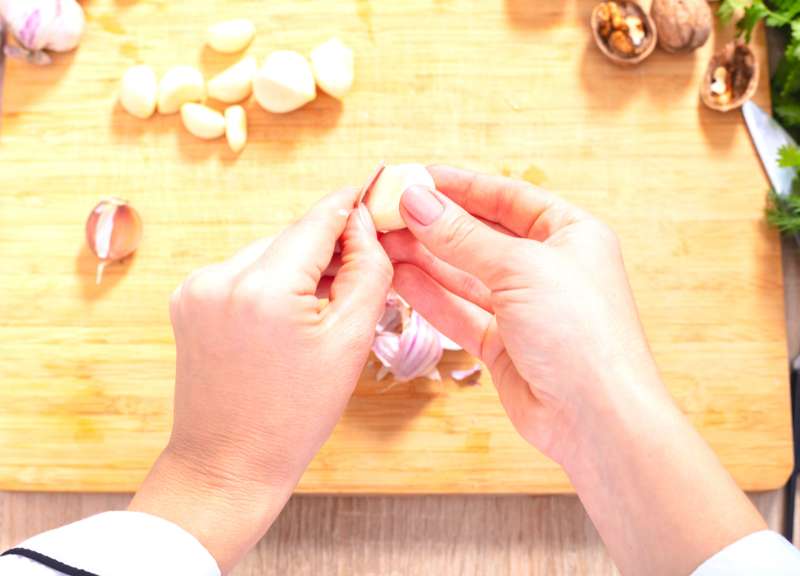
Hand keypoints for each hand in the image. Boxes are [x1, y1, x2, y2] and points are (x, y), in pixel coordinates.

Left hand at [130, 189, 391, 572]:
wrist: (228, 463)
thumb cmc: (293, 415)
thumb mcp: (349, 342)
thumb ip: (366, 271)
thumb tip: (365, 224)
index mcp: (263, 289)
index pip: (317, 220)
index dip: (351, 207)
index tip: (375, 195)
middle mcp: (220, 277)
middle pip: (292, 236)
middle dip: (329, 246)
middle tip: (363, 267)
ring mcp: (196, 287)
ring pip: (268, 252)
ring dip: (300, 266)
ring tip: (325, 306)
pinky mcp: (187, 299)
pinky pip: (243, 271)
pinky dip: (272, 281)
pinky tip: (290, 314)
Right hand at [381, 166, 765, 575]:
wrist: (598, 419)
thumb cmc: (582, 334)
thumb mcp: (520, 269)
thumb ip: (462, 237)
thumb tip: (417, 200)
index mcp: (570, 234)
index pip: (507, 197)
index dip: (461, 186)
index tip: (416, 177)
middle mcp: (547, 268)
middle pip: (479, 235)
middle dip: (434, 224)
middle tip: (387, 213)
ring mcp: (523, 308)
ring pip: (464, 274)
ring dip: (424, 258)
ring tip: (382, 241)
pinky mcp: (502, 344)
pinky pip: (459, 310)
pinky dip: (430, 294)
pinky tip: (398, 276)